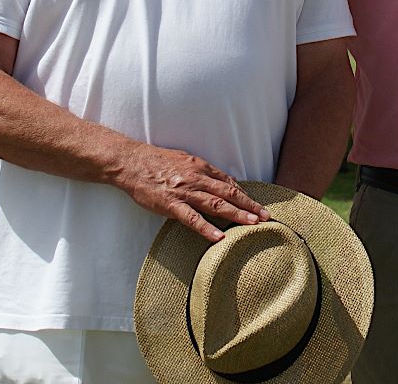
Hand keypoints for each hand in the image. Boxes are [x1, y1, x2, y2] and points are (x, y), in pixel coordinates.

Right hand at [116, 143, 271, 240]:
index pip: (229, 182)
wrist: (131, 163)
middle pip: (229, 193)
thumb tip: (221, 182)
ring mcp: (184, 192)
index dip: (245, 194)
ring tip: (252, 224)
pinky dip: (206, 228)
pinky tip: (219, 237)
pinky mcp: (170, 205)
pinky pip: (191, 218)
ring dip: (236, 214)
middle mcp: (196, 178)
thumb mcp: (185, 160)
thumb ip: (203, 171)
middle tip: (266, 216)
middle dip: (249, 205)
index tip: (257, 205)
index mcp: (201, 167)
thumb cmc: (157, 161)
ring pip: (216, 204)